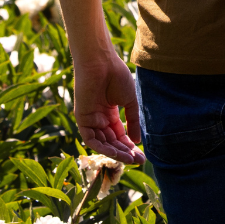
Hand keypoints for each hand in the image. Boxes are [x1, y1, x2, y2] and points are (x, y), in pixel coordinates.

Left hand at [72, 45, 145, 163]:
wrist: (101, 62)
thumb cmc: (116, 76)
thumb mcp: (129, 102)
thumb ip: (132, 121)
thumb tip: (137, 142)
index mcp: (109, 113)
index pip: (119, 135)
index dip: (130, 146)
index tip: (142, 156)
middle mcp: (99, 119)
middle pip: (112, 142)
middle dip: (125, 152)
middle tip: (139, 161)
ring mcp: (90, 120)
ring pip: (102, 143)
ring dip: (116, 153)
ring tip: (130, 158)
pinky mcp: (82, 119)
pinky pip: (91, 139)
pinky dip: (103, 147)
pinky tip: (116, 153)